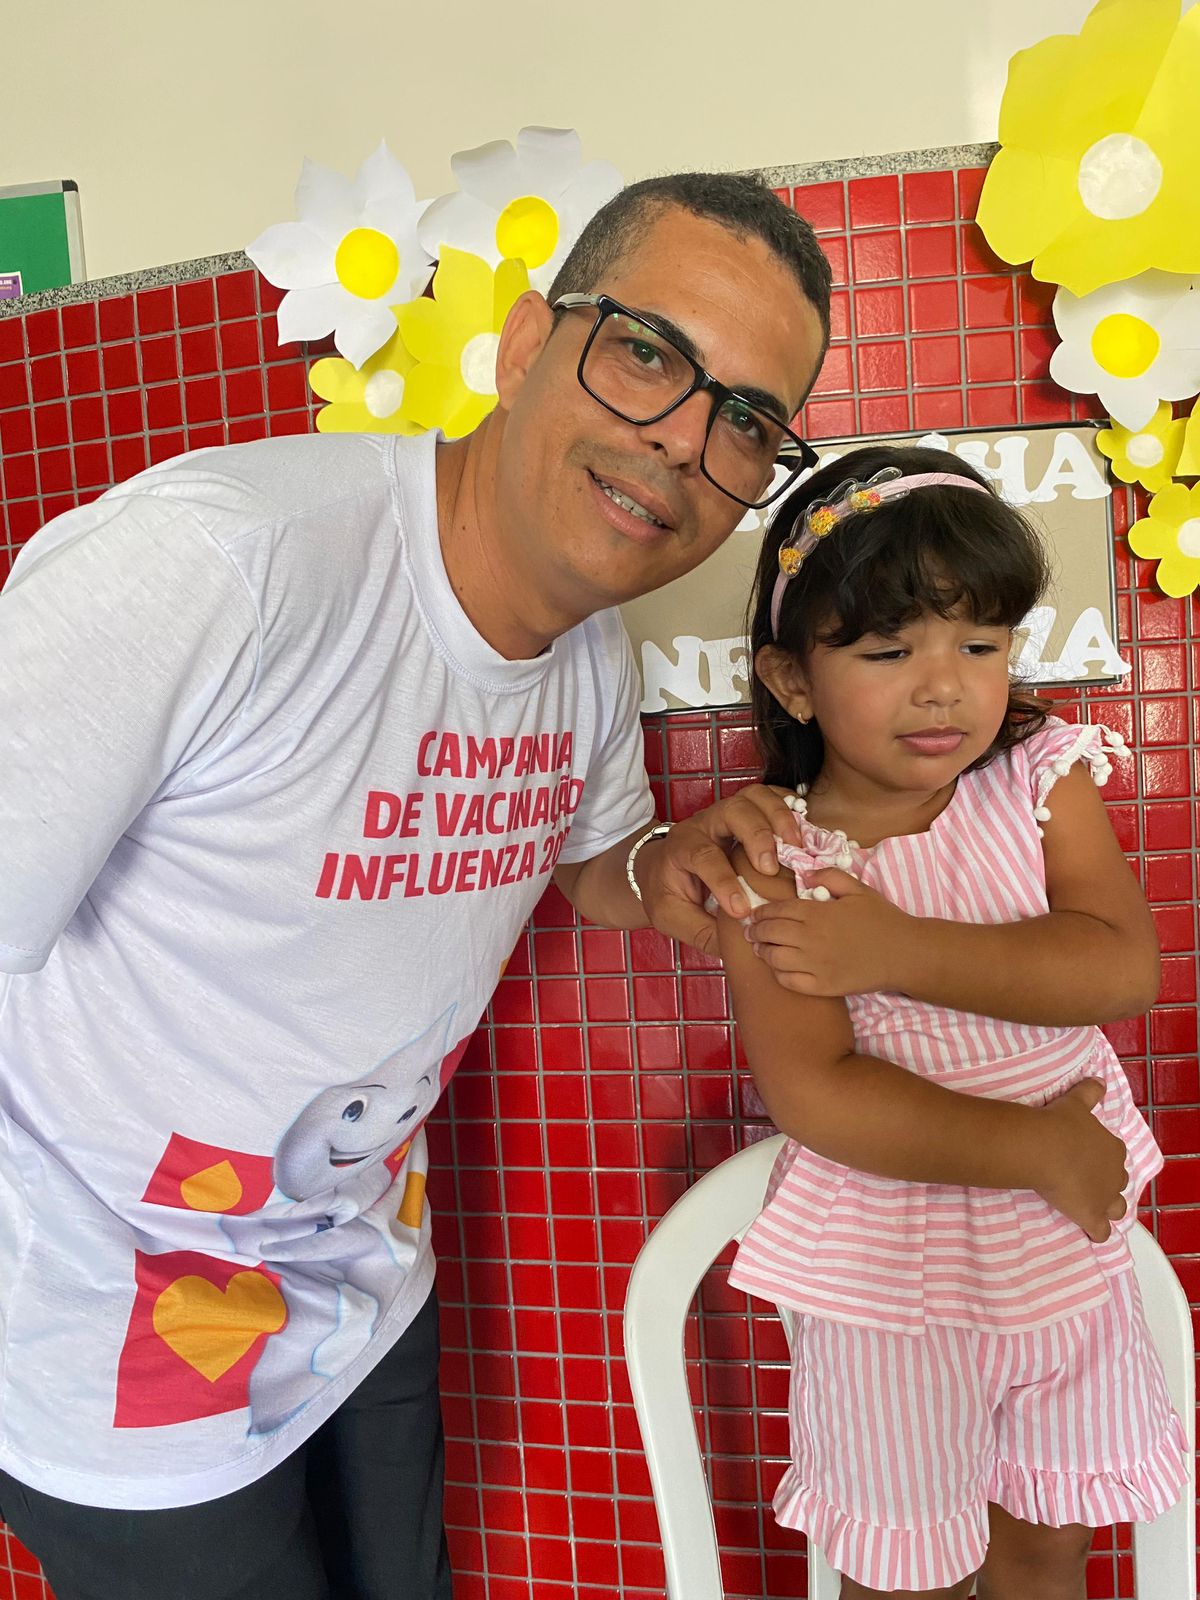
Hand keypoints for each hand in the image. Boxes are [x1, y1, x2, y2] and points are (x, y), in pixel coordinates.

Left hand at [634, 784, 798, 954]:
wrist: (658, 866)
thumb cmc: (665, 892)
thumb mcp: (670, 918)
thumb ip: (701, 932)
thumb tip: (738, 948)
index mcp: (681, 848)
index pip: (703, 856)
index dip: (724, 881)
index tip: (742, 910)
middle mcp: (705, 824)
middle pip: (732, 810)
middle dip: (756, 835)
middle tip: (771, 868)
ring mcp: (727, 814)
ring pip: (754, 797)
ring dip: (779, 817)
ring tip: (796, 846)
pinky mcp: (746, 813)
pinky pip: (769, 797)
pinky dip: (788, 808)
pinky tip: (803, 829)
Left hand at [745, 867, 910, 995]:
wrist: (904, 953)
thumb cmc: (881, 918)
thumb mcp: (857, 888)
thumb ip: (829, 876)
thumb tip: (804, 876)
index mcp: (817, 913)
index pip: (776, 911)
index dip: (761, 912)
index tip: (755, 914)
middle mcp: (811, 939)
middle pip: (769, 934)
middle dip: (756, 931)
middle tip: (751, 932)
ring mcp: (815, 965)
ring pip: (774, 959)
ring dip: (763, 952)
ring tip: (760, 949)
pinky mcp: (822, 987)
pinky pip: (789, 982)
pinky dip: (778, 974)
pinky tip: (779, 968)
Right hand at [1033, 1079, 1128, 1241]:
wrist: (1044, 1148)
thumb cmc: (1059, 1124)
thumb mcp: (1076, 1102)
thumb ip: (1090, 1092)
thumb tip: (1100, 1081)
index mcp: (1113, 1148)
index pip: (1114, 1156)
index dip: (1100, 1158)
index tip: (1083, 1156)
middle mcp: (1115, 1174)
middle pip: (1117, 1182)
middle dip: (1105, 1182)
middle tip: (1082, 1178)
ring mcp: (1105, 1198)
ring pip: (1116, 1208)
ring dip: (1106, 1208)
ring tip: (1088, 1204)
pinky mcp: (1091, 1217)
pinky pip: (1101, 1232)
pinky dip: (1096, 1232)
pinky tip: (1087, 1230)